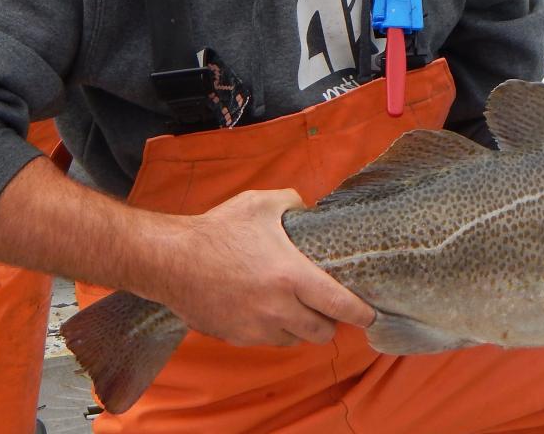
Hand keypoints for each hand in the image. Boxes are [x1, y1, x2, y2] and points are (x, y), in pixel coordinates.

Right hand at [155, 188, 373, 347]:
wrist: (172, 260)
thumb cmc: (218, 229)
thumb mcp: (261, 203)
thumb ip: (293, 202)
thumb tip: (308, 208)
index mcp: (292, 276)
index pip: (340, 306)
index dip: (361, 313)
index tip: (371, 313)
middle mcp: (279, 308)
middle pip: (323, 332)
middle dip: (330, 322)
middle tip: (326, 306)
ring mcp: (257, 327)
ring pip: (296, 339)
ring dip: (301, 327)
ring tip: (294, 306)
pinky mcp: (238, 337)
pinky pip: (268, 341)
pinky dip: (274, 330)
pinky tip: (265, 310)